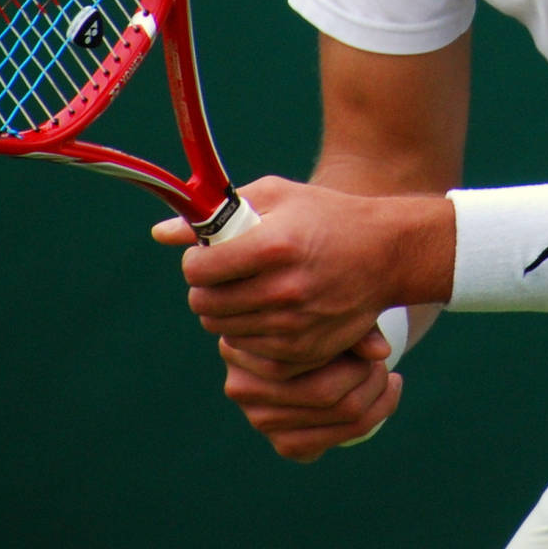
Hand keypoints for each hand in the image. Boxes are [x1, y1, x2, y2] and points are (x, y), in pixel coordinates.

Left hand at [152, 175, 447, 373]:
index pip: (200, 269)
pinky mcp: (302, 350)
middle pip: (205, 303)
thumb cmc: (325, 216)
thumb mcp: (276, 198)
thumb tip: (161, 234)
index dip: (196, 261)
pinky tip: (266, 310)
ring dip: (225, 310)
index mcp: (274, 245)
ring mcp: (294, 325)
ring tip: (248, 290)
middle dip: (206, 287)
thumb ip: (218, 214)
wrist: (386, 253)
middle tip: (224, 275)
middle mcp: (283, 289)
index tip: (207, 256)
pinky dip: (249, 332)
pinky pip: (249, 349)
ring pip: (223, 329)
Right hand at [217, 333, 403, 461]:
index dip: (353, 351)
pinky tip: (379, 400)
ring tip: (385, 376)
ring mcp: (260, 421)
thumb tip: (381, 351)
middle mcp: (242, 387)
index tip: (372, 345)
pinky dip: (368, 422)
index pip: (308, 355)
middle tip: (382, 362)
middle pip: (323, 393)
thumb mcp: (334, 309)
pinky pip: (337, 441)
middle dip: (369, 377)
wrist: (309, 344)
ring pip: (335, 419)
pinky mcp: (283, 444)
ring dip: (375, 400)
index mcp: (242, 343)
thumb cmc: (319, 316)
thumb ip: (355, 325)